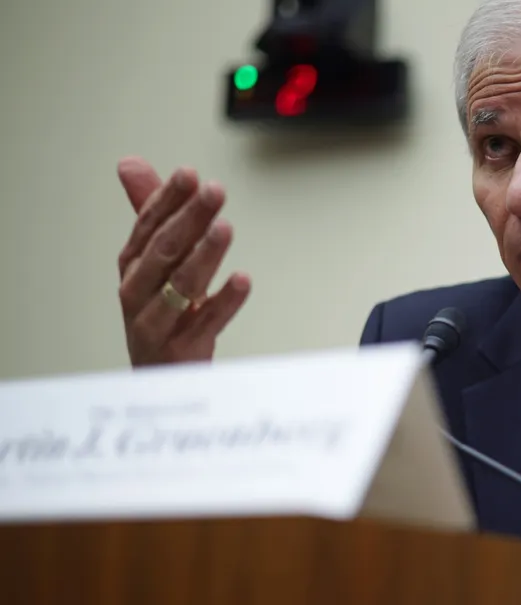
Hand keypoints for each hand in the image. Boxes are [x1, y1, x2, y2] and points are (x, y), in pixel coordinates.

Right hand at [116, 157, 250, 366]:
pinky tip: (243, 280)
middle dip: (190, 218)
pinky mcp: (180, 349)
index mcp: (133, 264)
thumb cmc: (159, 312)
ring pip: (180, 285)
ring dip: (204, 255)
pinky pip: (205, 323)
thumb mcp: (153, 260)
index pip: (149, 225)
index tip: (190, 174)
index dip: (168, 199)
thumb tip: (129, 163)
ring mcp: (156, 321)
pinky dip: (224, 301)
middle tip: (215, 191)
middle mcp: (138, 290)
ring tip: (225, 228)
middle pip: (164, 250)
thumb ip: (149, 211)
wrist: (160, 376)